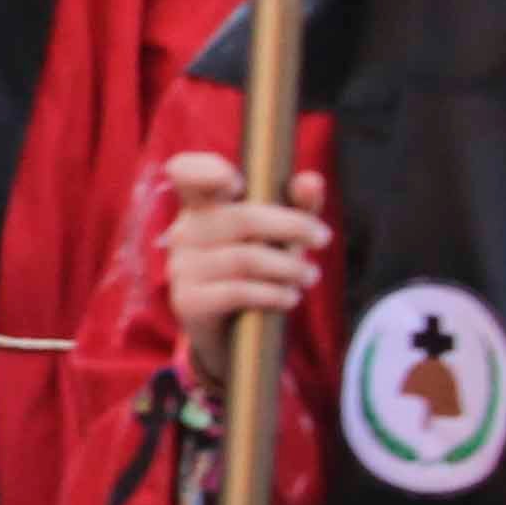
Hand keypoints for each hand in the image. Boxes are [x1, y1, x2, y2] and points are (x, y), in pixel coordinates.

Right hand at [156, 152, 330, 378]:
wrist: (229, 334)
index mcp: (202, 205)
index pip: (186, 173)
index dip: (203, 170)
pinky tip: (289, 297)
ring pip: (246, 258)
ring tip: (310, 276)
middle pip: (241, 218)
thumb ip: (296, 206)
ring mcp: (182, 266)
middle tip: (323, 238)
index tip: (235, 180)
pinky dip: (274, 294)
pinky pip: (238, 292)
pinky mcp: (188, 300)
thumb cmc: (255, 271)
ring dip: (290, 267)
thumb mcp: (278, 236)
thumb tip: (311, 180)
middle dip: (292, 226)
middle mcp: (185, 231)